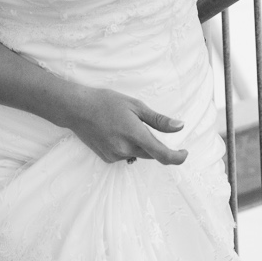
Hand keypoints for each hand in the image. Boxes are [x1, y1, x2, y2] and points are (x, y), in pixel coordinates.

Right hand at [59, 83, 189, 165]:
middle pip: (151, 153)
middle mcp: (126, 149)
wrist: (77, 109)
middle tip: (142, 124)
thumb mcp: (135, 105)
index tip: (184, 153)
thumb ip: (159, 120)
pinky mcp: (107, 159)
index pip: (162, 154)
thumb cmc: (106, 102)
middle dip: (154, 144)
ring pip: (138, 154)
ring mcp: (115, 156)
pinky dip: (126, 147)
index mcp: (135, 134)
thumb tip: (180, 127)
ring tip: (123, 125)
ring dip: (138, 144)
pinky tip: (114, 133)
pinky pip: (125, 155)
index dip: (177, 158)